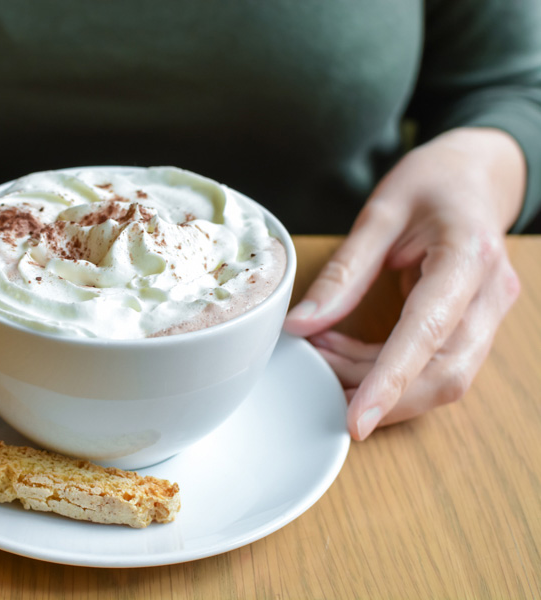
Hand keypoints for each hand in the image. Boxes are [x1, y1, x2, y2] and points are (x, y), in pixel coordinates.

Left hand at [284, 128, 523, 439]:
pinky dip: (387, 371)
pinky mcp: (476, 327)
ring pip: (443, 379)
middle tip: (318, 375)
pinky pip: (437, 367)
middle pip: (445, 373)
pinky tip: (345, 352)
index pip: (428, 333)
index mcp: (468, 256)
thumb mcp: (378, 213)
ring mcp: (490, 315)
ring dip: (379, 383)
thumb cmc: (431, 184)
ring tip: (324, 356)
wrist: (477, 174)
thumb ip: (344, 273)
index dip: (390, 382)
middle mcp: (491, 294)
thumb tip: (301, 326)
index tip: (356, 421)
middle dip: (379, 391)